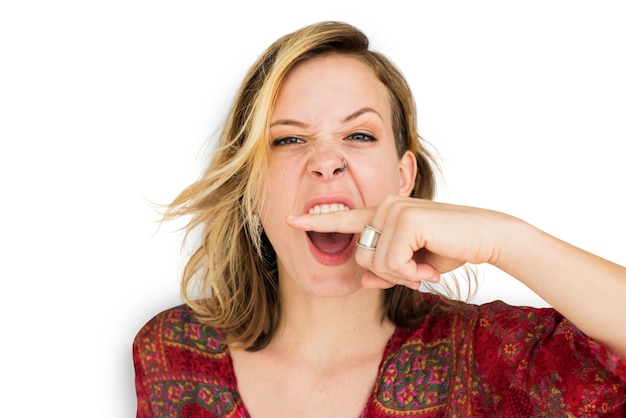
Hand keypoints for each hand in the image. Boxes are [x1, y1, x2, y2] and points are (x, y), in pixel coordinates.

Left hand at [287, 195, 503, 289]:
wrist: (485, 238)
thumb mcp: (413, 265)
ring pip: (374, 263)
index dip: (316, 221)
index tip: (290, 220)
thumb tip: (364, 281)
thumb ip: (387, 270)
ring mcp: (393, 210)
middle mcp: (384, 206)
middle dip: (389, 274)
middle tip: (418, 271)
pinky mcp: (404, 219)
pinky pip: (392, 263)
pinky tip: (429, 266)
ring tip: (426, 266)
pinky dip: (412, 274)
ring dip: (402, 275)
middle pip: (361, 258)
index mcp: (383, 212)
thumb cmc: (451, 247)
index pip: (344, 218)